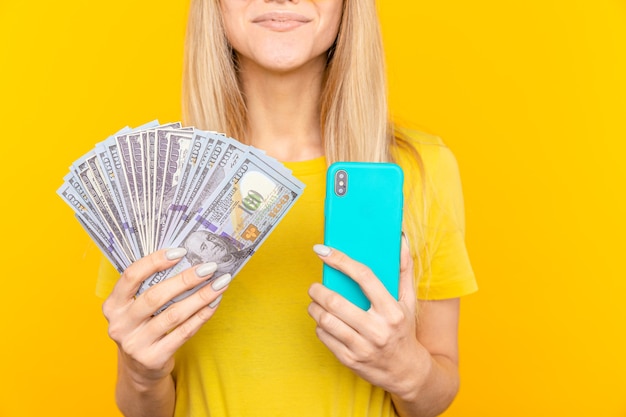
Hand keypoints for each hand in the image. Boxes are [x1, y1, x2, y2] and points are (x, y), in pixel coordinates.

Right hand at [102, 248, 231, 387]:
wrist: (139, 369)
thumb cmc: (143, 327)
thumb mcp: (136, 307)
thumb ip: (151, 286)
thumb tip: (188, 259)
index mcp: (113, 305)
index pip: (131, 276)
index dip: (155, 261)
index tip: (181, 251)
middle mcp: (120, 325)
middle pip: (155, 296)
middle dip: (186, 279)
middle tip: (209, 268)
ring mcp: (135, 344)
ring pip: (173, 315)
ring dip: (200, 297)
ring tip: (219, 284)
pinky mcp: (153, 358)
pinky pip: (183, 333)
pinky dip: (201, 316)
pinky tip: (214, 303)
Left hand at [307, 238, 431, 398]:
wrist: (406, 371)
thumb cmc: (404, 329)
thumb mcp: (409, 300)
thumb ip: (404, 268)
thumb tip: (399, 238)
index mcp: (392, 310)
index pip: (364, 277)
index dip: (341, 261)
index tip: (323, 251)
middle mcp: (378, 329)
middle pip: (336, 302)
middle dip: (318, 290)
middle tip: (314, 286)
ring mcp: (363, 346)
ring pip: (326, 320)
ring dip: (314, 307)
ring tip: (315, 302)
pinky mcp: (350, 360)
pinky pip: (324, 337)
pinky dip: (319, 326)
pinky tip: (323, 321)